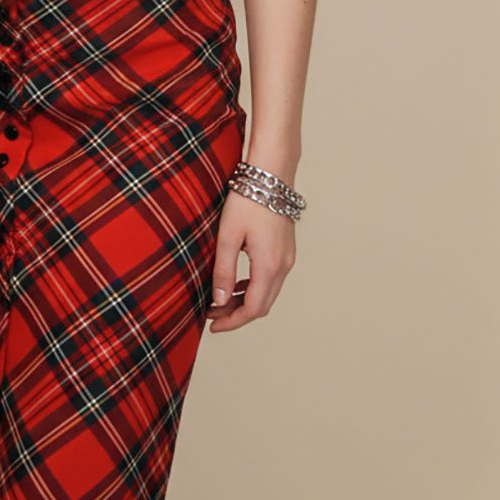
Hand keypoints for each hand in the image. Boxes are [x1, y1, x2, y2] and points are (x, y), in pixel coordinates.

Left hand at [206, 190, 295, 331]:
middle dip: (237, 314)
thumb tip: (219, 302)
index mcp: (269, 265)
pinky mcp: (286, 249)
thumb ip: (224, 271)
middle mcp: (283, 266)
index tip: (212, 325)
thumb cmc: (247, 200)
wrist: (271, 173)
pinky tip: (237, 283)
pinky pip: (272, 279)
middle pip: (263, 305)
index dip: (232, 322)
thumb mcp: (228, 236)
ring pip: (268, 292)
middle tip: (212, 315)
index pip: (253, 309)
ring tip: (220, 300)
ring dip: (246, 301)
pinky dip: (254, 287)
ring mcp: (288, 258)